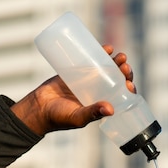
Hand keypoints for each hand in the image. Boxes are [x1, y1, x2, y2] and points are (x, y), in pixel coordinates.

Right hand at [11, 45, 135, 135]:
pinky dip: (101, 54)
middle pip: (116, 80)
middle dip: (123, 73)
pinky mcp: (77, 72)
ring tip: (120, 56)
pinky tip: (108, 49)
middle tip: (125, 66)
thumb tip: (111, 109)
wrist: (38, 107)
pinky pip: (92, 61)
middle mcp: (97, 93)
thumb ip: (92, 113)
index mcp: (101, 106)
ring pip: (107, 69)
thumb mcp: (77, 117)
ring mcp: (88, 81)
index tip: (129, 84)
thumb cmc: (58, 118)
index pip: (120, 97)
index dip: (127, 89)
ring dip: (116, 63)